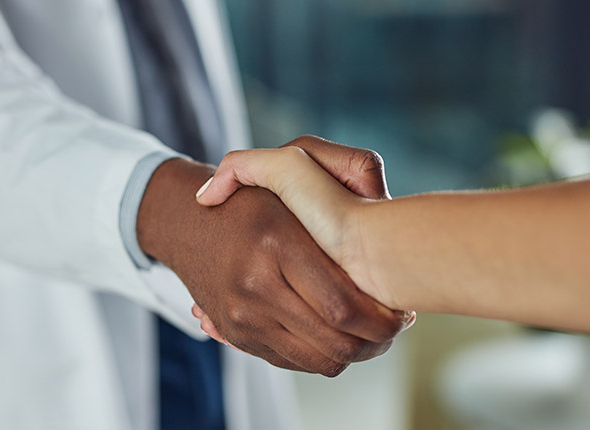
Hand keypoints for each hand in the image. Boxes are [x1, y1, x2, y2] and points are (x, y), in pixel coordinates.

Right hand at [137, 141, 409, 376]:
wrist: (185, 223)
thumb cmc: (255, 196)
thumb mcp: (295, 163)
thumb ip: (349, 168)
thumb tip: (387, 209)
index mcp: (276, 240)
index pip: (343, 304)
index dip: (382, 318)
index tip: (404, 311)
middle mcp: (254, 283)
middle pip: (335, 340)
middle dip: (377, 342)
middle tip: (397, 327)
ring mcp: (241, 314)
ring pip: (318, 359)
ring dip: (355, 354)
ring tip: (373, 334)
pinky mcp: (237, 334)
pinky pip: (293, 362)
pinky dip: (324, 355)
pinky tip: (339, 334)